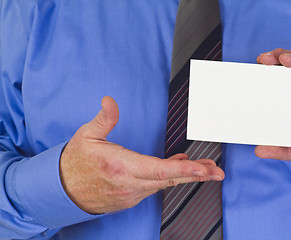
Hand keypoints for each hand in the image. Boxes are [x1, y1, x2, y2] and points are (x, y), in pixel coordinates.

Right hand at [60, 96, 223, 213]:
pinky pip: (154, 187)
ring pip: (164, 184)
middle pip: (169, 180)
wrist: (62, 190)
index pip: (159, 170)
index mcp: (121, 166)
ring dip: (184, 176)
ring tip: (204, 168)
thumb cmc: (75, 162)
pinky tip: (177, 169)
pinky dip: (168, 178)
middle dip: (196, 175)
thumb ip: (104, 119)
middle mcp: (130, 184)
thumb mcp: (86, 135)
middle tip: (217, 171)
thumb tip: (110, 101)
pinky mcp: (130, 198)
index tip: (203, 169)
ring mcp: (131, 194)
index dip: (184, 169)